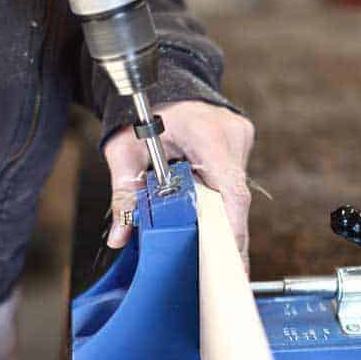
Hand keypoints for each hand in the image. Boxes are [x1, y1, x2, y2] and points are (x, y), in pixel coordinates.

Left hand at [103, 101, 255, 270]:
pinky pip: (235, 185)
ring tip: (219, 262)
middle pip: (236, 199)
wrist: (165, 83)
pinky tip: (216, 234)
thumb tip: (119, 236)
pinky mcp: (241, 146)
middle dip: (229, 237)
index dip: (231, 228)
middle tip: (226, 277)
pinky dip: (223, 208)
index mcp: (207, 133)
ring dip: (225, 223)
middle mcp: (232, 135)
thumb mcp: (125, 151)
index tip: (228, 259)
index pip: (230, 189)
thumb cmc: (143, 112)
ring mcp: (241, 140)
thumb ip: (124, 193)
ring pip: (237, 194)